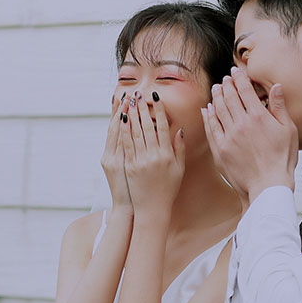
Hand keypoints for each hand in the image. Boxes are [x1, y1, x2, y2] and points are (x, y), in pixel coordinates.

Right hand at [101, 92, 131, 208]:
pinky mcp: (119, 165)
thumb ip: (128, 151)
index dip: (118, 111)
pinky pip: (123, 145)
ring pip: (117, 133)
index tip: (122, 96)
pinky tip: (127, 120)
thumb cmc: (130, 188)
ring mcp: (114, 160)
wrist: (128, 207)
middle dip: (121, 110)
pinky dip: (124, 132)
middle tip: (126, 92)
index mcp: (112, 154)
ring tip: (128, 101)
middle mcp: (110, 155)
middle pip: (115, 128)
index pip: (116, 128)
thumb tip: (131, 133)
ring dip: (122, 116)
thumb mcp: (125, 168)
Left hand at [120, 92, 184, 216]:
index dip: (159, 110)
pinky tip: (122, 119)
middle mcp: (155, 156)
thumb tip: (179, 129)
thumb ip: (179, 148)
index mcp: (168, 155)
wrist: (153, 208)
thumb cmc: (168, 189)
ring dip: (132, 114)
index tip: (156, 97)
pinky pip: (126, 144)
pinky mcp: (130, 166)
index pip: (163, 126)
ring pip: (136, 132)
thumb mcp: (179, 169)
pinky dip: (124, 130)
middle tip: (139, 94)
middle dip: (143, 108)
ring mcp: (141, 160)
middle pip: (148, 126)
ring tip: (129, 101)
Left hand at [201, 67, 297, 203]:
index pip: (244, 90)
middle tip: (224, 79)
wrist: (268, 186)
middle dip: (226, 85)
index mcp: (258, 117)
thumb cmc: (282, 160)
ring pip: (218, 110)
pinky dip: (208, 116)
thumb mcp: (289, 131)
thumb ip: (280, 107)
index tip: (235, 72)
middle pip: (229, 98)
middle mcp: (241, 124)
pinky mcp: (220, 150)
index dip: (239, 79)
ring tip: (215, 89)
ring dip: (216, 97)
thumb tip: (277, 87)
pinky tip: (207, 110)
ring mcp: (228, 137)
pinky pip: (211, 128)